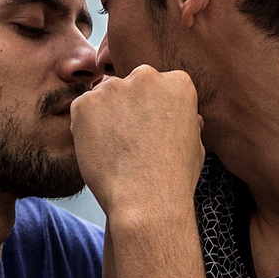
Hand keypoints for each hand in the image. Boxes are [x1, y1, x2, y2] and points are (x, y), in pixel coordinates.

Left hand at [69, 65, 203, 218]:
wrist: (146, 200)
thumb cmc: (175, 179)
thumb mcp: (195, 147)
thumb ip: (189, 125)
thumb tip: (192, 119)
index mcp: (178, 83)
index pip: (158, 87)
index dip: (152, 112)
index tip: (151, 133)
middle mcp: (146, 76)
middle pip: (131, 87)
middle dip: (129, 109)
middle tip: (130, 142)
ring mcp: (114, 88)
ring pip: (105, 98)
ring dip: (107, 118)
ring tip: (116, 150)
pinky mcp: (86, 103)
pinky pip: (82, 111)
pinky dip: (86, 129)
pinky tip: (100, 151)